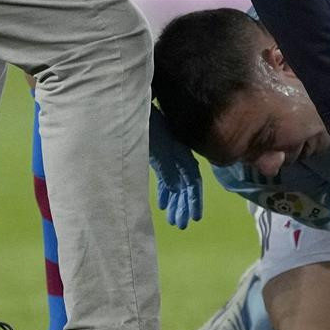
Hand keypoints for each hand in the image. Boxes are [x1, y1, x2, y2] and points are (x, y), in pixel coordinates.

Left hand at [147, 107, 203, 228]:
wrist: (135, 105)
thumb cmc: (146, 124)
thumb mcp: (156, 148)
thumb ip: (167, 168)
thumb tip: (177, 188)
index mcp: (181, 154)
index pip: (192, 181)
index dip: (194, 200)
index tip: (194, 218)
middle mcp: (178, 156)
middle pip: (185, 185)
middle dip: (184, 205)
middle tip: (180, 224)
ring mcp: (169, 155)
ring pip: (176, 182)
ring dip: (175, 201)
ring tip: (173, 219)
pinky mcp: (158, 155)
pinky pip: (166, 177)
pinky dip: (165, 191)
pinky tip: (161, 203)